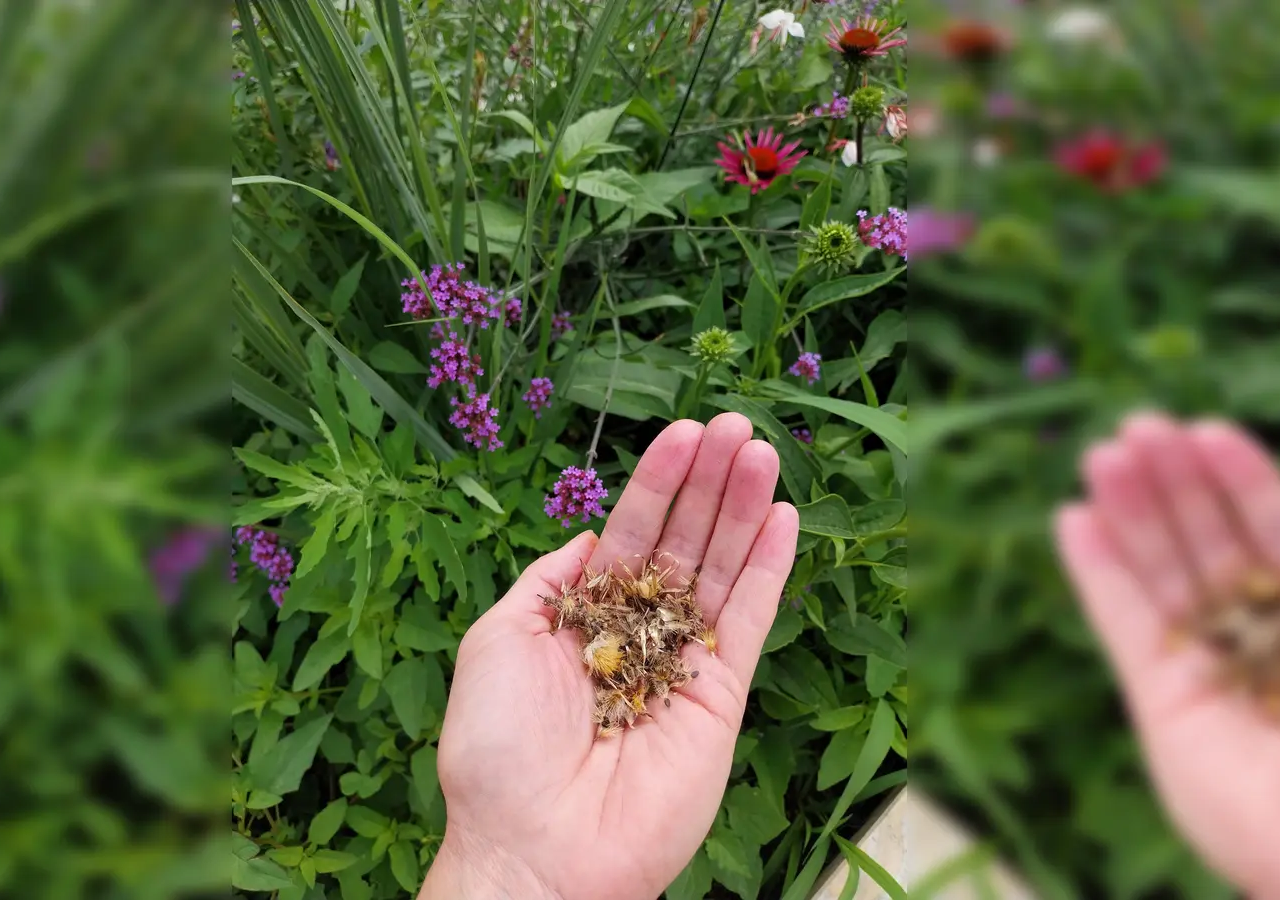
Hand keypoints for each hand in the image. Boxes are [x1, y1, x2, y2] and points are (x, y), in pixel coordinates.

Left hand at [419, 414, 798, 899]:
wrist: (531, 847)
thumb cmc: (495, 750)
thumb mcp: (496, 639)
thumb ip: (548, 581)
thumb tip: (589, 538)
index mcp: (581, 619)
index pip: (628, 534)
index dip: (656, 483)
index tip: (685, 431)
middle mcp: (636, 635)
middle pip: (682, 542)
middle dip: (708, 483)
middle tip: (738, 425)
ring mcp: (681, 665)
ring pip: (720, 571)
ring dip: (743, 510)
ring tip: (763, 451)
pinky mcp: (719, 698)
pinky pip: (749, 622)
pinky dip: (769, 570)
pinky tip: (783, 518)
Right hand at [1054, 413, 1279, 899]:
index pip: (1277, 536)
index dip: (1243, 482)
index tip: (1208, 430)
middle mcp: (1265, 641)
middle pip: (1210, 545)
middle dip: (1176, 485)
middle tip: (1138, 427)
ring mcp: (1209, 670)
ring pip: (1161, 574)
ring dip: (1131, 513)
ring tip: (1104, 454)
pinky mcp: (1160, 703)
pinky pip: (1122, 625)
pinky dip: (1096, 573)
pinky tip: (1076, 518)